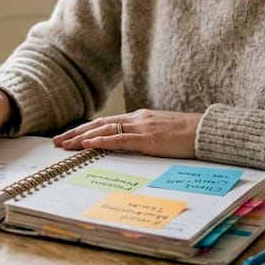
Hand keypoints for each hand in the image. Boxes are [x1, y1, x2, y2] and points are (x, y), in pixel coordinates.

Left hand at [53, 109, 200, 157]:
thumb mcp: (163, 134)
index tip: (69, 136)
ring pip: (104, 130)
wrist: (208, 132)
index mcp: (140, 118)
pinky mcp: (149, 139)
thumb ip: (145, 137)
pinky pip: (120, 139)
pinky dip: (101, 141)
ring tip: (64, 145)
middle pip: (99, 124)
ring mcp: (142, 127)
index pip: (106, 122)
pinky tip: (87, 145)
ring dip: (81, 138)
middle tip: (56, 142)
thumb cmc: (189, 136)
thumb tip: (131, 147)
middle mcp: (137, 118)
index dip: (86, 129)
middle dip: (76, 133)